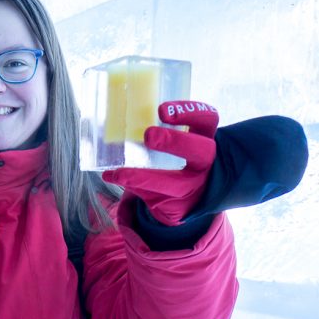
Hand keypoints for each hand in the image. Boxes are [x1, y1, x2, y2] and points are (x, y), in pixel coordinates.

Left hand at [102, 101, 218, 224]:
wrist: (191, 198)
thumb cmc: (179, 159)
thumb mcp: (179, 140)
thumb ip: (162, 128)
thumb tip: (121, 113)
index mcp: (205, 138)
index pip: (206, 119)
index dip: (189, 113)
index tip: (162, 111)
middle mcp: (205, 163)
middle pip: (200, 150)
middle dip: (175, 142)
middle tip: (149, 135)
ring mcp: (193, 187)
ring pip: (173, 184)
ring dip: (143, 178)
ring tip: (118, 174)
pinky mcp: (178, 207)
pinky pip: (154, 198)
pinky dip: (131, 187)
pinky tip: (112, 177)